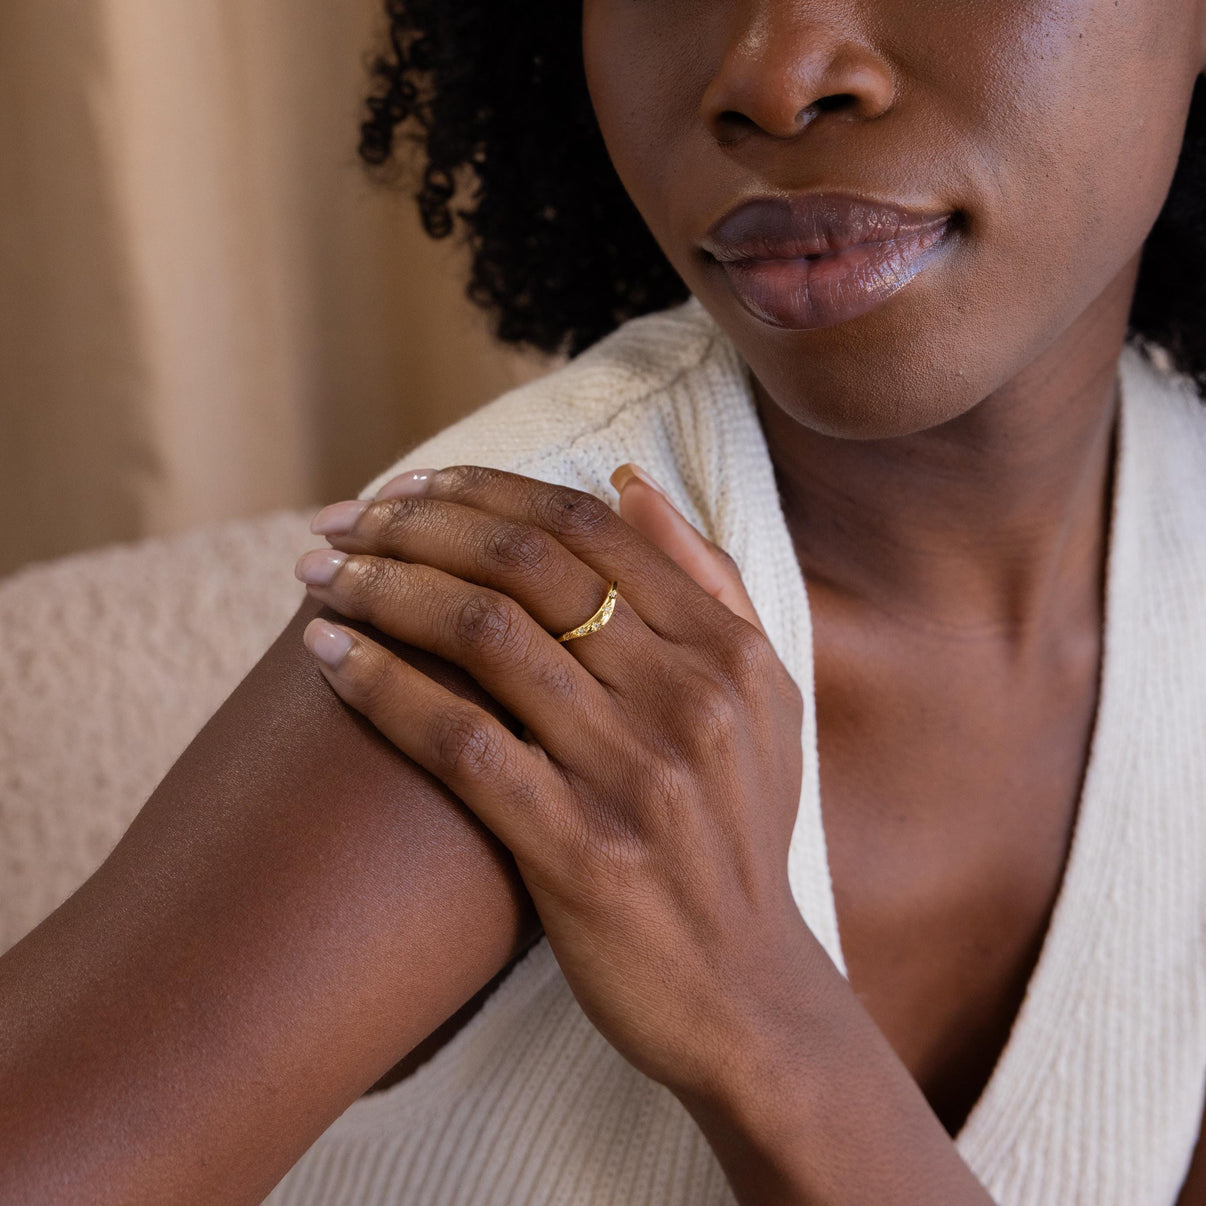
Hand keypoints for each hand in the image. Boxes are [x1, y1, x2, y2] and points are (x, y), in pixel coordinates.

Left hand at [294, 463, 812, 1097]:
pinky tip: (327, 656)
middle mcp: (686, 697)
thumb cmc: (739, 835)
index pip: (586, 526)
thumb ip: (707, 583)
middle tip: (340, 523)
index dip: (483, 489)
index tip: (409, 487)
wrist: (747, 994)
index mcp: (726, 650)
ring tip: (317, 578)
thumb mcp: (762, 699)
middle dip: (415, 524)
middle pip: (524, 564)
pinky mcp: (579, 851)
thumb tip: (627, 485)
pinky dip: (383, 686)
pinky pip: (461, 742)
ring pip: (483, 635)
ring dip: (382, 588)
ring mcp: (634, 774)